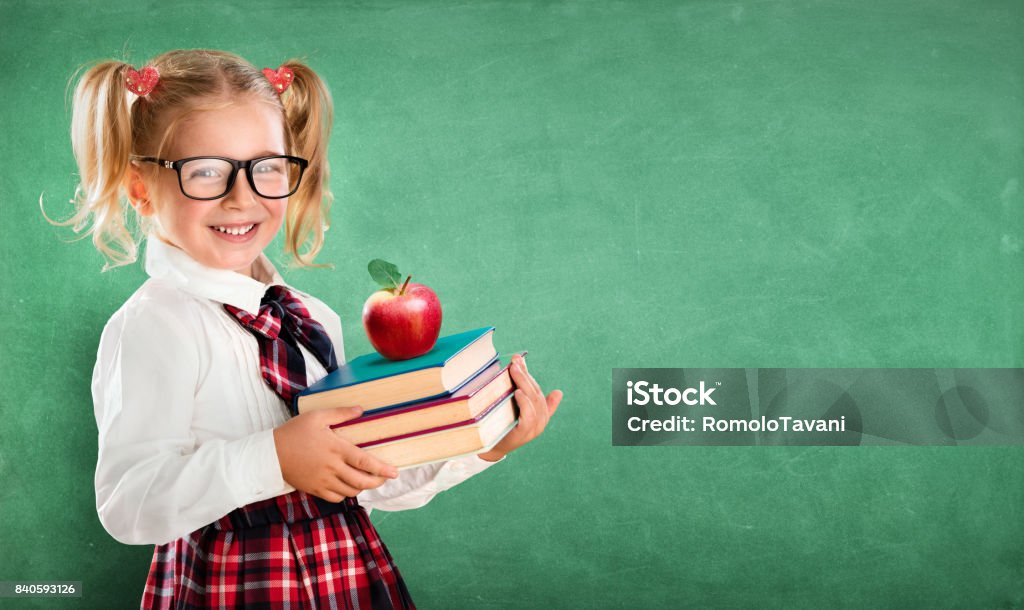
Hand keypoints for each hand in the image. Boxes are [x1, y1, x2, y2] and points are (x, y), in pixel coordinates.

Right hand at [273, 406, 398, 501]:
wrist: (271, 454)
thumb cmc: (294, 432)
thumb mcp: (317, 416)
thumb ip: (341, 413)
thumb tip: (361, 410)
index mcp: (336, 449)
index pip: (365, 462)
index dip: (382, 469)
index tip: (395, 472)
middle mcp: (332, 468)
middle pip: (362, 481)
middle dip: (377, 482)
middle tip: (385, 478)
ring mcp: (323, 481)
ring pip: (350, 491)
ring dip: (363, 488)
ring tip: (369, 481)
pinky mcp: (315, 489)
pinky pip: (336, 497)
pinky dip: (346, 494)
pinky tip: (349, 487)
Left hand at [478, 354, 561, 461]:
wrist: (492, 448)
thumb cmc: (502, 425)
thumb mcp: (513, 406)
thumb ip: (520, 389)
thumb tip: (521, 363)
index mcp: (541, 413)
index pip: (536, 389)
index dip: (527, 373)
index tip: (518, 358)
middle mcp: (541, 420)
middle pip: (535, 392)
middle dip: (524, 374)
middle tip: (514, 361)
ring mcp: (535, 428)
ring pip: (533, 400)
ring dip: (524, 383)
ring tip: (515, 371)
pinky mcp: (525, 433)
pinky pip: (529, 415)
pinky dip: (524, 402)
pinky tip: (517, 392)